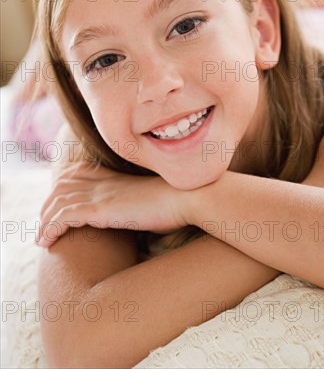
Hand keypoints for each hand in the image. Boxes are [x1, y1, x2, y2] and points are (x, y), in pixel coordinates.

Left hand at [36, 162, 188, 247]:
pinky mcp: (102, 209)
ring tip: (42, 239)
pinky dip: (50, 228)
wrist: (188, 198)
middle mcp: (104, 182)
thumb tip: (137, 218)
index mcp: (115, 178)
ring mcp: (101, 194)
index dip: (62, 188)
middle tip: (44, 227)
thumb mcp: (151, 201)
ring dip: (44, 220)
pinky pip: (64, 216)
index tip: (57, 207)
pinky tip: (47, 242)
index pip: (76, 174)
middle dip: (48, 206)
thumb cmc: (176, 205)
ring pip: (58, 201)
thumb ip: (136, 205)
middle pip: (62, 186)